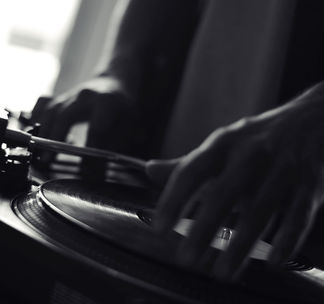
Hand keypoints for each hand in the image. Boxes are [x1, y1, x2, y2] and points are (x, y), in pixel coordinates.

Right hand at [31, 76, 136, 161]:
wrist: (113, 84)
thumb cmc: (120, 110)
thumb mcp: (125, 128)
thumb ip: (111, 151)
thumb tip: (96, 177)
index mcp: (106, 101)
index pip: (96, 126)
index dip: (91, 149)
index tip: (87, 170)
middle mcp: (84, 96)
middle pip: (65, 115)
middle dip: (56, 138)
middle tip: (48, 160)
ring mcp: (68, 95)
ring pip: (50, 111)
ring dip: (43, 134)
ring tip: (39, 155)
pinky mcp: (57, 98)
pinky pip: (41, 104)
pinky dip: (35, 118)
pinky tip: (34, 134)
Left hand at [146, 82, 323, 279]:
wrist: (313, 118)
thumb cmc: (257, 138)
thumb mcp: (221, 144)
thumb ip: (188, 163)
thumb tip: (148, 171)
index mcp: (223, 143)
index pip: (191, 171)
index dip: (174, 200)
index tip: (159, 228)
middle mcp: (250, 154)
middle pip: (224, 193)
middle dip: (204, 228)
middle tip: (186, 260)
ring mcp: (283, 168)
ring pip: (261, 210)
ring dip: (241, 245)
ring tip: (222, 273)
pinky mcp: (310, 184)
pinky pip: (297, 215)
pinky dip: (286, 240)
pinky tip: (271, 262)